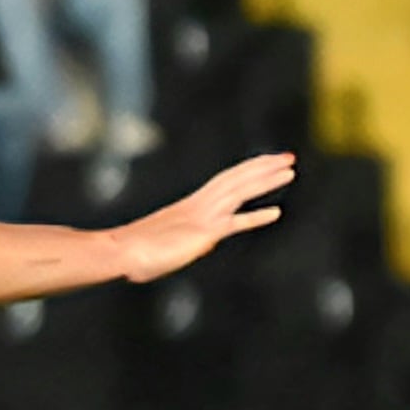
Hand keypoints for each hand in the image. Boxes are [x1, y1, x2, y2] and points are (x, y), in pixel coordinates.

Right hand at [114, 153, 296, 282]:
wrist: (120, 252)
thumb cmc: (134, 252)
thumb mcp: (162, 241)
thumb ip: (174, 239)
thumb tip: (173, 245)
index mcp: (192, 205)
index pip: (226, 180)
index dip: (248, 171)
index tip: (267, 163)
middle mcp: (199, 205)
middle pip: (237, 178)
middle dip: (264, 166)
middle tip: (288, 157)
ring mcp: (202, 217)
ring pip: (239, 190)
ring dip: (265, 179)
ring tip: (290, 170)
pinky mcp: (202, 233)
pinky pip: (234, 222)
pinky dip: (256, 216)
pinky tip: (277, 212)